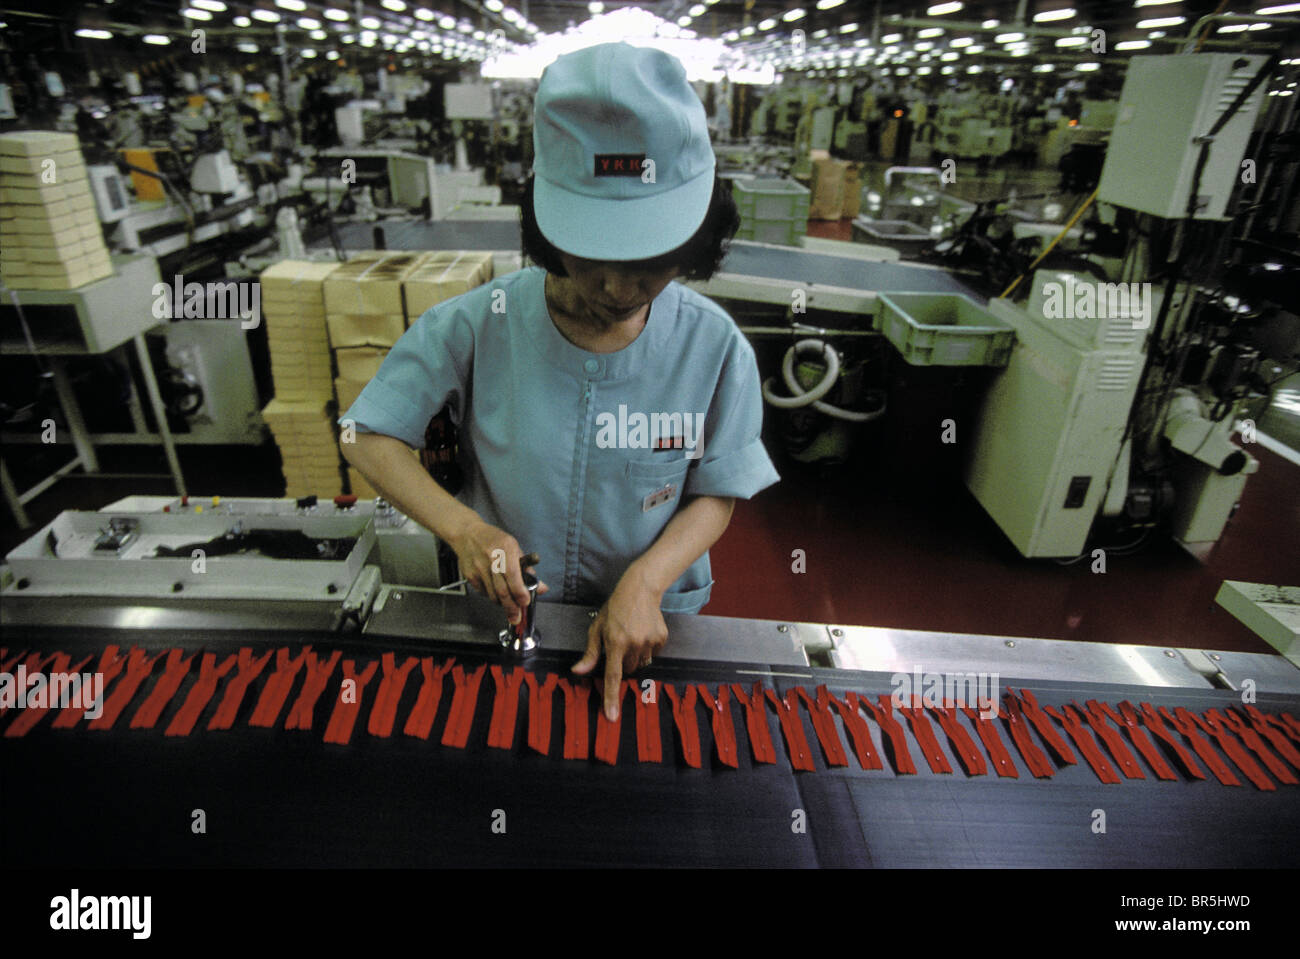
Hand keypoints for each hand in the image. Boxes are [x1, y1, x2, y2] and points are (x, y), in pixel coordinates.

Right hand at [445, 517, 546, 623]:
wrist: (467, 534)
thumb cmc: (493, 540)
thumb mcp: (514, 548)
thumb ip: (527, 569)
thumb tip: (541, 588)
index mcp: (505, 550)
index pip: (513, 576)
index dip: (519, 592)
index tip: (525, 602)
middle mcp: (491, 560)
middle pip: (502, 591)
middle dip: (511, 608)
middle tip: (517, 617)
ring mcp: (479, 569)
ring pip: (493, 595)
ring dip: (503, 604)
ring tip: (509, 606)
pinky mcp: (470, 576)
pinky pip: (484, 593)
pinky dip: (492, 596)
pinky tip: (496, 593)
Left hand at [572, 567, 666, 720]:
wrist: (640, 589)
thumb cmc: (614, 608)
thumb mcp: (597, 628)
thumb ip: (590, 653)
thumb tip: (578, 671)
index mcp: (615, 643)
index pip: (612, 676)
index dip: (611, 698)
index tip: (612, 717)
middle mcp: (634, 644)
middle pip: (628, 670)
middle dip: (622, 663)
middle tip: (620, 645)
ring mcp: (650, 641)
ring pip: (641, 664)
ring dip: (635, 657)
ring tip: (632, 636)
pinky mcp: (662, 638)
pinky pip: (654, 654)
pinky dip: (648, 648)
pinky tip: (643, 632)